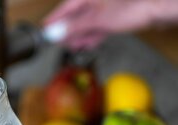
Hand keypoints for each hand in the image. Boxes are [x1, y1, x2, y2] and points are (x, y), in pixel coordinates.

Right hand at [44, 0, 177, 49]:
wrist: (153, 10)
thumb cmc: (128, 9)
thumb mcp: (96, 20)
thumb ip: (76, 26)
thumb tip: (58, 32)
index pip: (65, 9)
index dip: (54, 19)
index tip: (45, 28)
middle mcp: (94, 3)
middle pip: (75, 18)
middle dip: (67, 31)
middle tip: (57, 42)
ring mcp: (104, 10)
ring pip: (86, 24)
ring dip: (79, 36)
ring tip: (70, 46)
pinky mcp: (112, 18)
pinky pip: (97, 28)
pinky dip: (91, 36)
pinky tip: (86, 44)